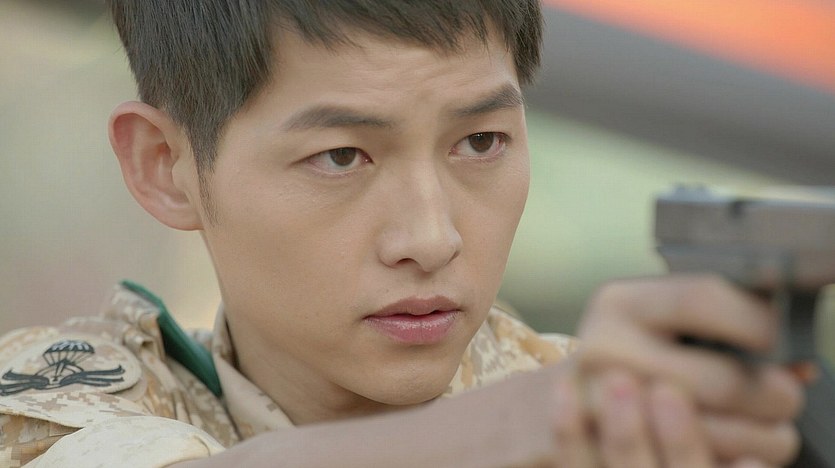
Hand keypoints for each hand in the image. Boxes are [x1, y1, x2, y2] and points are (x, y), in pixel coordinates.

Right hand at [574, 275, 803, 465]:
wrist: (569, 393)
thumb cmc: (629, 350)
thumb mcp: (657, 317)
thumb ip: (718, 323)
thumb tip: (798, 363)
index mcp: (618, 304)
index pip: (704, 299)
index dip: (760, 322)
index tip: (781, 340)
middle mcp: (603, 350)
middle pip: (720, 380)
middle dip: (775, 394)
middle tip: (787, 395)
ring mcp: (600, 408)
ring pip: (718, 435)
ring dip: (765, 437)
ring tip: (771, 429)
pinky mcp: (609, 452)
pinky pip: (697, 465)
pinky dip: (734, 463)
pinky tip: (741, 453)